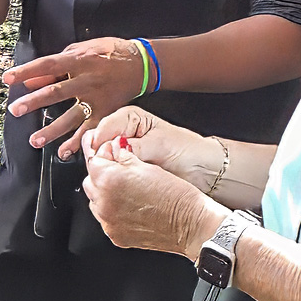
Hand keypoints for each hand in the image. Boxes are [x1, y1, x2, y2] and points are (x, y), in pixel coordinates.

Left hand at [2, 37, 143, 157]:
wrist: (142, 64)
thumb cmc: (110, 53)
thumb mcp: (83, 50)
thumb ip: (57, 65)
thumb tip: (33, 79)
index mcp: (79, 60)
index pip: (48, 64)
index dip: (27, 71)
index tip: (8, 78)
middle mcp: (87, 80)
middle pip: (56, 92)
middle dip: (34, 102)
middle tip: (15, 110)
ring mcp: (97, 98)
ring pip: (71, 116)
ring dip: (52, 130)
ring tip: (34, 140)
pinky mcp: (106, 112)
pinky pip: (90, 130)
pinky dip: (77, 143)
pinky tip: (63, 152)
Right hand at [82, 106, 211, 184]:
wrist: (202, 170)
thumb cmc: (186, 151)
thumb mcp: (159, 145)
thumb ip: (134, 147)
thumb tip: (112, 151)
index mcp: (128, 117)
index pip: (103, 127)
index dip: (99, 143)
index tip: (101, 156)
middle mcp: (121, 133)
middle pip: (98, 143)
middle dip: (98, 156)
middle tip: (106, 167)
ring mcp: (121, 152)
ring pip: (101, 160)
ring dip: (103, 169)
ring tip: (112, 175)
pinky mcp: (124, 169)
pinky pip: (109, 173)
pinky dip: (110, 178)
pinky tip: (115, 182)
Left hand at [83, 140, 224, 257]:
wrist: (190, 225)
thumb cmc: (175, 195)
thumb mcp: (147, 165)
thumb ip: (123, 155)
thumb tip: (114, 148)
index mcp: (109, 180)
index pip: (94, 161)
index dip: (106, 155)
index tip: (115, 154)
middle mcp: (104, 202)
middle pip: (91, 181)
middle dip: (104, 175)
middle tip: (124, 172)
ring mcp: (108, 221)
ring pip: (96, 201)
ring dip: (107, 194)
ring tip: (130, 191)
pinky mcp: (115, 236)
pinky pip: (107, 219)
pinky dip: (114, 211)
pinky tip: (133, 207)